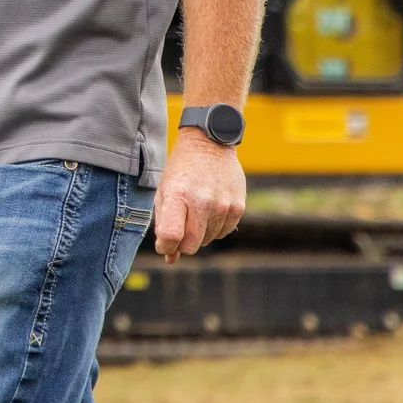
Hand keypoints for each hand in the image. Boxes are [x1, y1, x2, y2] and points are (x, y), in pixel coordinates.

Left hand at [153, 128, 245, 261]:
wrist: (209, 144)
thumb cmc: (181, 170)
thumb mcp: (164, 191)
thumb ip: (163, 225)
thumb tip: (170, 259)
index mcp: (177, 195)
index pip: (171, 236)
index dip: (165, 246)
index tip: (164, 244)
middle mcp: (202, 201)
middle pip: (191, 245)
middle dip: (182, 244)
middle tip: (179, 228)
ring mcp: (222, 205)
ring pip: (207, 241)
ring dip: (198, 233)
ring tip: (195, 209)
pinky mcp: (238, 207)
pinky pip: (222, 233)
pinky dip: (213, 227)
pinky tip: (209, 208)